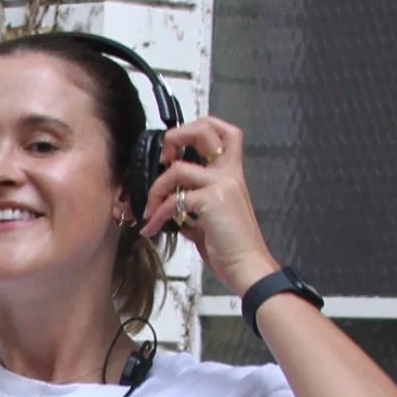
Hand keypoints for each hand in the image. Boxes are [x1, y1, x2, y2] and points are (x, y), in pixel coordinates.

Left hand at [140, 114, 276, 295]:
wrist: (247, 268)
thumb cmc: (233, 248)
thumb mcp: (212, 220)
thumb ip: (194, 207)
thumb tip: (169, 206)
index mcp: (232, 175)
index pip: (225, 133)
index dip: (199, 128)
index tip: (177, 149)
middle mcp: (229, 174)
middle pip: (206, 129)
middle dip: (176, 136)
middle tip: (163, 158)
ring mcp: (222, 185)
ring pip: (178, 169)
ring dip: (155, 189)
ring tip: (149, 210)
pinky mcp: (212, 201)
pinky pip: (174, 200)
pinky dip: (157, 214)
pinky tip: (153, 228)